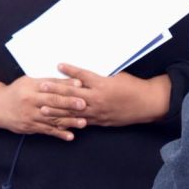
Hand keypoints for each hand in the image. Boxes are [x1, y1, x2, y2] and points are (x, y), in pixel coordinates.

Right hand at [0, 75, 84, 139]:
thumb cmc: (16, 91)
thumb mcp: (29, 82)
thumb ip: (49, 82)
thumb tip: (71, 81)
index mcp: (30, 87)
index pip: (51, 86)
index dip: (66, 86)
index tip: (80, 86)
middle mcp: (29, 101)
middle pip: (52, 102)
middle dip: (69, 104)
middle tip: (84, 105)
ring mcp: (29, 115)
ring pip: (52, 118)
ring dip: (68, 122)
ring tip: (83, 123)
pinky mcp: (29, 127)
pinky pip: (46, 131)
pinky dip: (59, 134)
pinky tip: (70, 136)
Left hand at [38, 65, 169, 126]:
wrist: (147, 104)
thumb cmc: (133, 86)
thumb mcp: (116, 76)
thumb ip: (99, 76)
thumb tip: (83, 73)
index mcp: (102, 84)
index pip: (82, 75)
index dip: (70, 70)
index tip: (58, 65)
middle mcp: (98, 98)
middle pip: (73, 93)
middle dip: (56, 90)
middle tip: (42, 87)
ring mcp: (98, 111)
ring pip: (73, 111)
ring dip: (57, 110)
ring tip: (43, 108)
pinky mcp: (100, 121)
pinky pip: (81, 122)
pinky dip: (69, 122)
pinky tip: (58, 123)